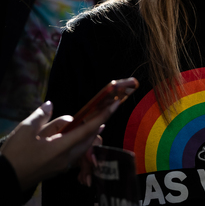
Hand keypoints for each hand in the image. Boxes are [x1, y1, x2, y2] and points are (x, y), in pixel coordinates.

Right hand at [0, 100, 118, 190]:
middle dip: (97, 125)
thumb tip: (50, 105)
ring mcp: (62, 165)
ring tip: (94, 122)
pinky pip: (74, 153)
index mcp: (60, 147)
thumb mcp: (25, 131)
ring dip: (88, 134)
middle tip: (105, 111)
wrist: (5, 179)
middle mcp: (66, 158)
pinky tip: (73, 136)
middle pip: (88, 139)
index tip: (115, 105)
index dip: (102, 116)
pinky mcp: (57, 169)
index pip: (87, 130)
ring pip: (82, 147)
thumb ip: (42, 117)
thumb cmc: (15, 155)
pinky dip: (78, 142)